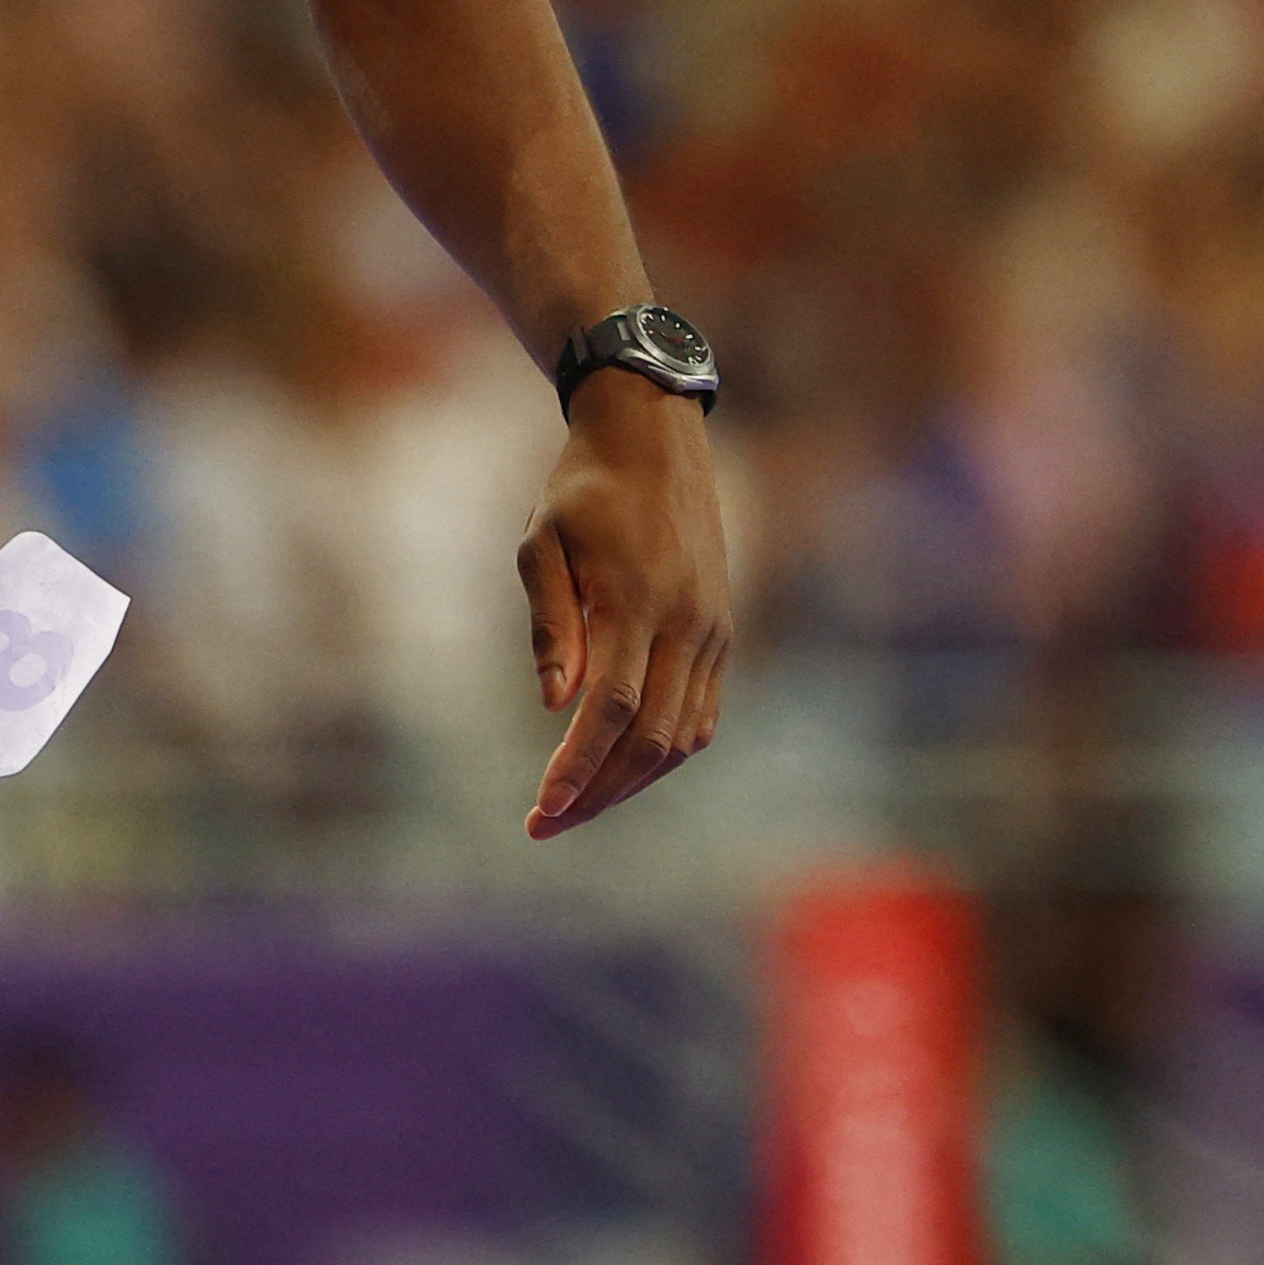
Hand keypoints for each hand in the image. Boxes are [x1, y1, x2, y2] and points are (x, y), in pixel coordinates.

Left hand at [516, 371, 730, 838]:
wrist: (655, 439)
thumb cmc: (582, 489)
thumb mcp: (543, 541)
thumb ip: (550, 623)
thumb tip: (553, 705)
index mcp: (638, 602)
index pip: (609, 710)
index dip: (576, 767)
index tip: (541, 809)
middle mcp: (688, 626)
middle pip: (648, 739)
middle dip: (597, 793)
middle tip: (544, 824)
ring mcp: (713, 633)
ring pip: (680, 737)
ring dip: (629, 781)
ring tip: (575, 806)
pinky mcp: (722, 634)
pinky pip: (700, 715)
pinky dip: (662, 752)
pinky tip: (621, 769)